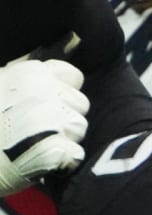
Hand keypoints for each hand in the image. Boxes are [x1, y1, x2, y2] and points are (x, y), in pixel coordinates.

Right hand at [0, 57, 86, 195]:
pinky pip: (74, 155)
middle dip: (65, 119)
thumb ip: (25, 79)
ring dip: (63, 140)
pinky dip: (61, 162)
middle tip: (35, 130)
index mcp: (31, 73)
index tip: (48, 106)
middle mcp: (45, 91)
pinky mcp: (54, 149)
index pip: (73, 76)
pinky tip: (38, 161)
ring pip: (79, 130)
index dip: (64, 93)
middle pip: (80, 105)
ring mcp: (51, 119)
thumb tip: (65, 52)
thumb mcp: (2, 83)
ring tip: (31, 144)